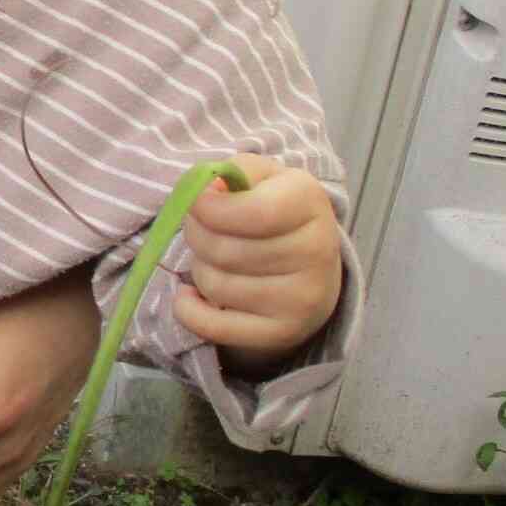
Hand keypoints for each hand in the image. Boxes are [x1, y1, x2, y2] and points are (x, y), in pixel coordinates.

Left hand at [174, 153, 343, 375]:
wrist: (311, 265)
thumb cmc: (273, 211)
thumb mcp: (259, 177)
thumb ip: (229, 172)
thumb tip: (203, 192)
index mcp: (310, 201)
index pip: (252, 212)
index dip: (208, 207)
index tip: (197, 202)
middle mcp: (317, 252)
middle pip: (223, 249)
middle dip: (196, 235)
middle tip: (204, 229)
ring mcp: (304, 299)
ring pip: (214, 284)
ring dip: (199, 268)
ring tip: (217, 258)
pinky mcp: (284, 333)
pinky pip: (212, 326)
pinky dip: (188, 309)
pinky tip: (192, 294)